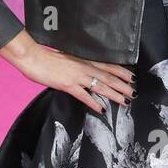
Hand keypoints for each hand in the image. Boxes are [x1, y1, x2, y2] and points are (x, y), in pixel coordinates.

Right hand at [0, 31, 134, 112]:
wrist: (33, 57)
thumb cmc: (47, 58)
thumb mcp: (67, 58)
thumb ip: (78, 64)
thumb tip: (86, 71)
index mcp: (84, 60)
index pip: (107, 65)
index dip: (121, 72)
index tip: (132, 78)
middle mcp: (84, 67)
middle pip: (108, 77)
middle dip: (123, 85)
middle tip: (134, 93)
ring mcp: (77, 76)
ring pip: (101, 86)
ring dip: (114, 94)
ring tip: (125, 101)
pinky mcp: (68, 85)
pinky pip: (84, 95)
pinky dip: (93, 103)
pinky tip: (101, 109)